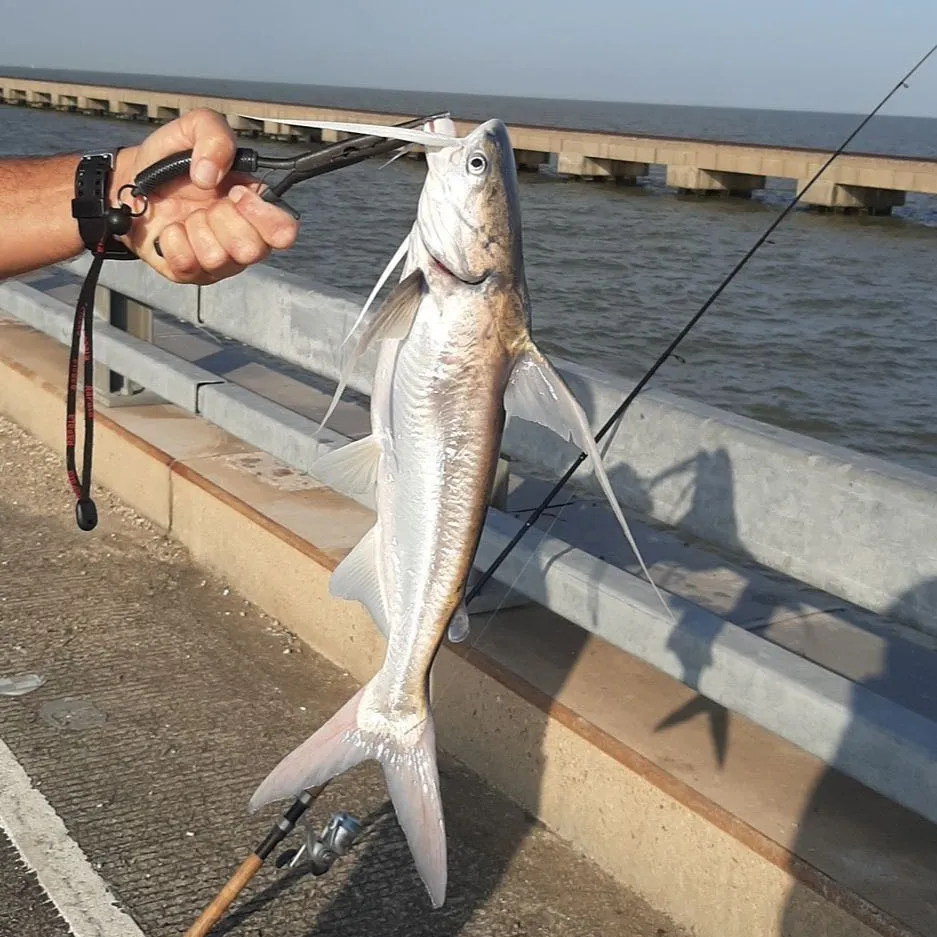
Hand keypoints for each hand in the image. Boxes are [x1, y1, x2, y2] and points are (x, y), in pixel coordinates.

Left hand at [110, 108, 298, 283]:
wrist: (129, 181)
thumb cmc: (169, 159)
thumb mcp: (194, 128)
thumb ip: (214, 136)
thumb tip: (210, 175)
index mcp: (256, 208)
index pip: (285, 231)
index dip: (262, 215)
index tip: (234, 193)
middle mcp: (244, 240)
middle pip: (251, 249)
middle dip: (220, 219)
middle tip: (205, 203)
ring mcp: (219, 261)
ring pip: (217, 257)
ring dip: (194, 229)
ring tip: (186, 215)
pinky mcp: (191, 274)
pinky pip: (187, 263)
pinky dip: (172, 240)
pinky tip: (171, 229)